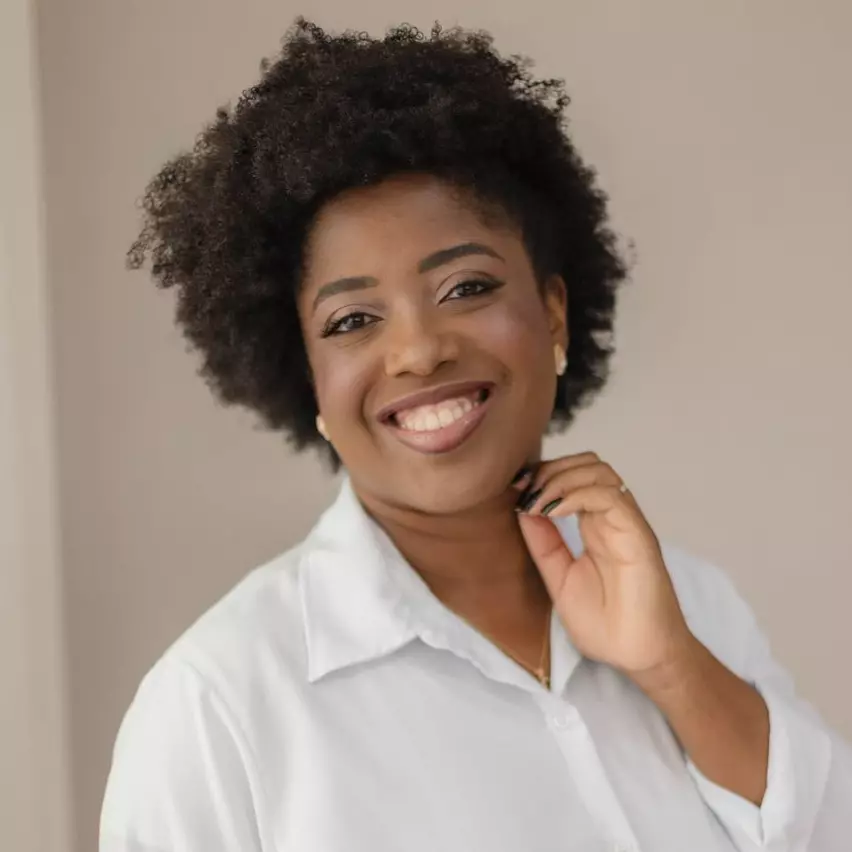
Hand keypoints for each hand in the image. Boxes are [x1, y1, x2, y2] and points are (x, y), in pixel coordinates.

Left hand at [514, 453, 695, 679]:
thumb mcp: (559, 578)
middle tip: (523, 490)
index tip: (514, 488)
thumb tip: (522, 507)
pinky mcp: (638, 535)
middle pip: (587, 464)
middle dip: (550, 468)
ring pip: (599, 472)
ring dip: (561, 477)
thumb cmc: (606, 624)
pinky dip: (576, 494)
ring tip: (536, 501)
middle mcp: (612, 518)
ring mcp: (627, 524)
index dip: (543, 474)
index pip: (574, 476)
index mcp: (595, 525)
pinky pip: (611, 496)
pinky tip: (552, 511)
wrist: (639, 657)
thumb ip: (543, 543)